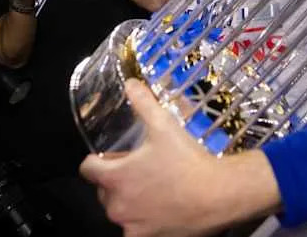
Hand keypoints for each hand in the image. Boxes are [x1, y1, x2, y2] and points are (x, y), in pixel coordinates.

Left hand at [80, 80, 234, 236]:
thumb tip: (131, 84)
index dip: (96, 160)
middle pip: (103, 190)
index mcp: (114, 177)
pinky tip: (160, 209)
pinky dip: (142, 221)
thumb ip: (143, 103)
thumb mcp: (164, 125)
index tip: (109, 157)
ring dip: (128, 201)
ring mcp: (131, 225)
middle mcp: (117, 205)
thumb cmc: (188, 162)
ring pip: (119, 211)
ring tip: (151, 188)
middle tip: (138, 169)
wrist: (219, 194)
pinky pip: (135, 230)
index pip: (87, 168)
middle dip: (115, 180)